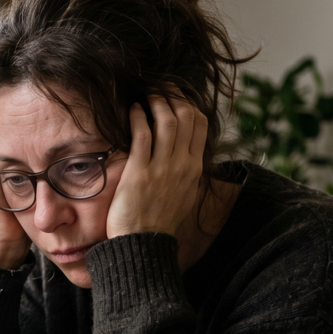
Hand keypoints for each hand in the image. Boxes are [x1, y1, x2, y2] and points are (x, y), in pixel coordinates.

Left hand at [106, 95, 208, 238]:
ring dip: (157, 102)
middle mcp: (182, 165)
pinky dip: (138, 117)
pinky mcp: (140, 172)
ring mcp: (162, 168)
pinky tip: (132, 110)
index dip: (188, 104)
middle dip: (173, 96)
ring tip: (146, 95)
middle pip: (186, 118)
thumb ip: (185, 173)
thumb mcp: (182, 195)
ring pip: (167, 122)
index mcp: (194, 169)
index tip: (176, 96)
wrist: (144, 245)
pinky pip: (142, 136)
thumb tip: (184, 156)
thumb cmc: (158, 222)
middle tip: (160, 87)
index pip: (200, 125)